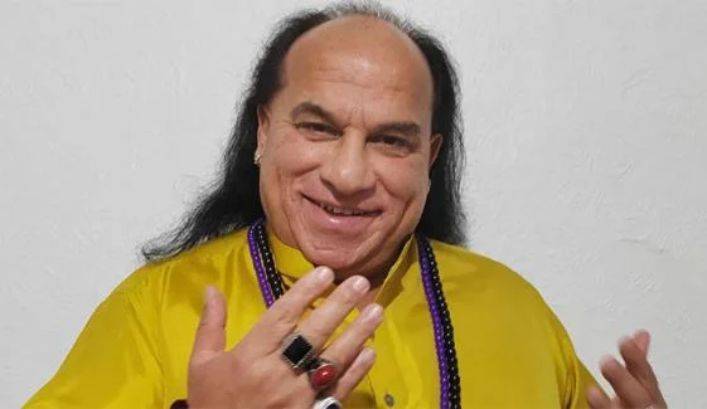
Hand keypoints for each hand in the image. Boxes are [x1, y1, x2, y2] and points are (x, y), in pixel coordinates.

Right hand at [187, 266, 381, 408]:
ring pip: (334, 360)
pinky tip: (371, 351)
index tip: (325, 273)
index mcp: (250, 356)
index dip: (304, 293)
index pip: (282, 317)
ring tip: (376, 311)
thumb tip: (211, 288)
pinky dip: (357, 370)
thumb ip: (211, 325)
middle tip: (360, 282)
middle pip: (314, 334)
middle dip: (339, 306)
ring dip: (357, 334)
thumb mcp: (202, 365)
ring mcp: (299, 397)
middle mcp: (277, 373)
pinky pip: (340, 390)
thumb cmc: (211, 403)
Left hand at [587, 329, 666, 408]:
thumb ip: (636, 364)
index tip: (624, 340)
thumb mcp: (638, 385)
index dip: (637, 360)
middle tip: (606, 361)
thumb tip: (641, 334)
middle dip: (624, 381)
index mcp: (648, 397)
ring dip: (608, 406)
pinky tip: (589, 405)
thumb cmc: (633, 407)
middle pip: (639, 398)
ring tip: (591, 391)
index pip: (646, 378)